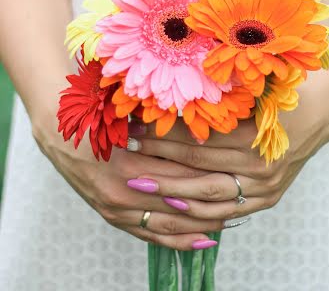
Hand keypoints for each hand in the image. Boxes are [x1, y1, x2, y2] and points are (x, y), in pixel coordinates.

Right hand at [33, 111, 223, 249]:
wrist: (57, 132)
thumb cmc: (93, 117)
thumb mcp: (126, 116)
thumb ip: (159, 127)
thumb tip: (199, 126)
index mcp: (128, 167)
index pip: (181, 175)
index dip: (210, 173)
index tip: (236, 170)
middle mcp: (123, 195)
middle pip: (179, 204)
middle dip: (212, 203)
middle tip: (243, 198)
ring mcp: (116, 211)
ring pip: (168, 226)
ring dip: (200, 225)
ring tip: (230, 220)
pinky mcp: (112, 217)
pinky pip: (150, 236)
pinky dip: (178, 240)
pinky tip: (202, 240)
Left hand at [134, 76, 328, 221]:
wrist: (319, 113)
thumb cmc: (281, 92)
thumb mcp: (253, 88)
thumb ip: (219, 95)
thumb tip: (173, 90)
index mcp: (254, 138)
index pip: (199, 142)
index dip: (165, 137)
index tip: (138, 128)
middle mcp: (259, 167)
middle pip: (199, 169)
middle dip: (160, 163)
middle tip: (131, 153)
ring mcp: (264, 188)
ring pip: (210, 199)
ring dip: (173, 193)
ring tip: (142, 185)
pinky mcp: (266, 199)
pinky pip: (228, 213)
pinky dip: (200, 212)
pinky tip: (174, 207)